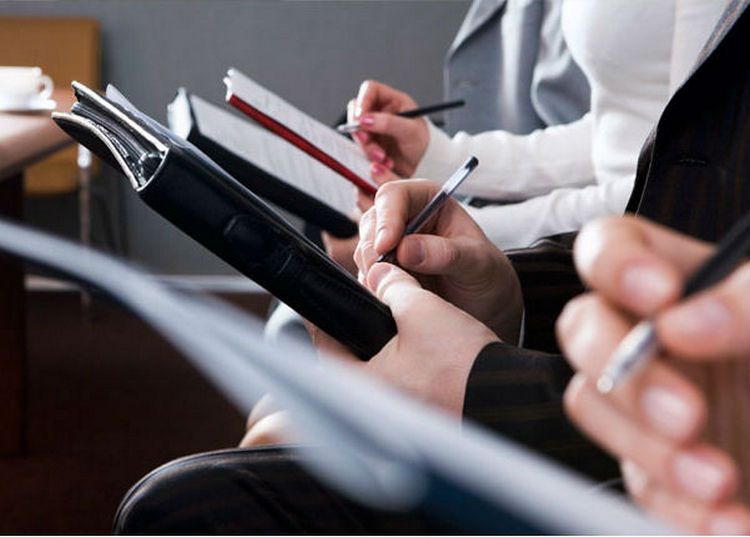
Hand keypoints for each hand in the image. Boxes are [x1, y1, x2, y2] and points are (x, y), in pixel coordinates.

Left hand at [243, 262, 499, 444]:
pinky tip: (418, 346)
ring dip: (381, 343)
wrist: (507, 402)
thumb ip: (392, 286)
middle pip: (347, 355)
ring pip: (374, 367)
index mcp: (358, 383)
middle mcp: (369, 406)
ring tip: (395, 319)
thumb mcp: (422, 309)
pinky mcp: (415, 416)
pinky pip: (397, 381)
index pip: (323, 339)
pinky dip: (401, 361)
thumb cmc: (463, 365)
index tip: (334, 292)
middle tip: (368, 302)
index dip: (329, 308)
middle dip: (357, 326)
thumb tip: (379, 273)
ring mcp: (392, 415)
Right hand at [348, 80, 428, 177]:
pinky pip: (360, 145)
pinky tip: (383, 160)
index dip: (362, 100)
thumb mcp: (410, 131)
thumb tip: (365, 119)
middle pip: (357, 110)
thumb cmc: (421, 144)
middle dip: (360, 128)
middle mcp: (381, 111)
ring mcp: (374, 127)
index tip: (360, 118)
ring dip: (366, 145)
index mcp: (394, 100)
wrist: (422, 166)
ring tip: (383, 156)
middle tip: (367, 140)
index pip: (370, 89)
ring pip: (357, 130)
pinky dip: (368, 154)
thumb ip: (388, 123)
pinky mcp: (370, 142)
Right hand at [355, 178, 521, 343]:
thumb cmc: (486, 274)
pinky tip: (396, 297)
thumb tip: (407, 249)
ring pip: (364, 250)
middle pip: (372, 222)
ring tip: (401, 288)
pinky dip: (375, 287)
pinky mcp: (385, 271)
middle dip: (373, 249)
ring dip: (374, 271)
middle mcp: (406, 218)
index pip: (394, 196)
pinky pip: (367, 275)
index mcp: (429, 201)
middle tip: (386, 274)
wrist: (485, 305)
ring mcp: (392, 245)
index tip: (385, 246)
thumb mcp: (478, 263)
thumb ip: (447, 254)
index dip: (386, 219)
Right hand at [557, 215, 749, 533]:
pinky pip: (636, 481)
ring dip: (645, 447)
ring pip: (591, 405)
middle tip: (683, 412)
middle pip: (582, 328)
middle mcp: (657, 337)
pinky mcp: (662, 465)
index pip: (612, 247)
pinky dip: (676, 507)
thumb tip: (681, 324)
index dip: (613, 264)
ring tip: (717, 479)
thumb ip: (749, 304)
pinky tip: (728, 518)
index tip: (658, 294)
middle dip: (620, 371)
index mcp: (688, 283)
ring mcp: (652, 401)